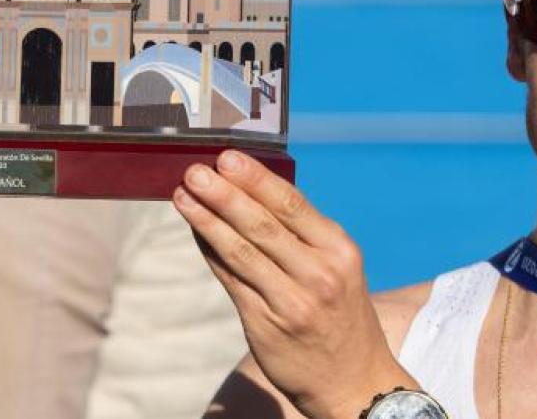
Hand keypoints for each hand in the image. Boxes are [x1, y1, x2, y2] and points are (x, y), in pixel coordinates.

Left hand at [173, 151, 417, 418]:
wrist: (353, 381)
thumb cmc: (340, 312)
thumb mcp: (339, 266)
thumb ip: (302, 233)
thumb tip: (249, 189)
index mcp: (339, 250)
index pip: (292, 205)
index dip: (256, 179)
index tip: (227, 157)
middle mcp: (318, 274)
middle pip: (262, 225)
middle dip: (224, 195)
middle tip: (195, 170)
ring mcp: (291, 302)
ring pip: (240, 251)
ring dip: (207, 220)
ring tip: (183, 195)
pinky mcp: (265, 324)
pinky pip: (231, 279)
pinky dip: (211, 251)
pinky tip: (196, 230)